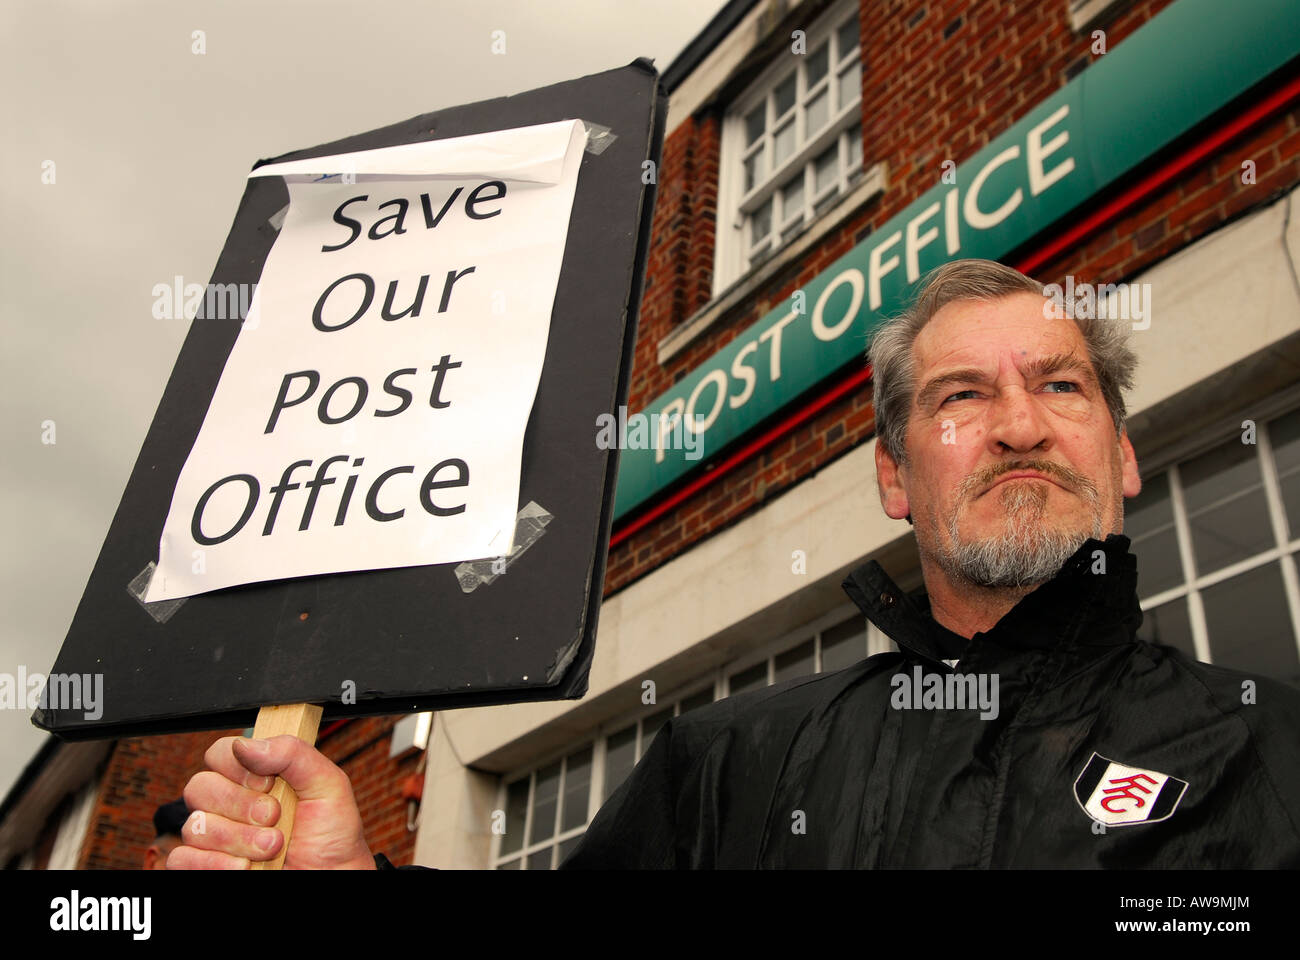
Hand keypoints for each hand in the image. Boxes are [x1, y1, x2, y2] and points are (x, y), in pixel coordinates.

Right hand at [168, 734, 375, 869]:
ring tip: (273, 847)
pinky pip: (182, 858)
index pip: (218, 753)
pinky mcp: (205, 865)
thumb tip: (243, 744)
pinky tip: (245, 866)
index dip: (238, 767)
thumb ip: (292, 754)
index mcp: (254, 775)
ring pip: (194, 825)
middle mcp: (228, 802)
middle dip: (241, 805)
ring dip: (238, 839)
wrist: (331, 876)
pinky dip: (214, 863)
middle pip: (199, 787)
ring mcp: (215, 835)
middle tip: (274, 818)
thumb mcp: (326, 784)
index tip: (269, 783)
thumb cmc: (330, 834)